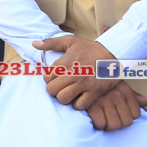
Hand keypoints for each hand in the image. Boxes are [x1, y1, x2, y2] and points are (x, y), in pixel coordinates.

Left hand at [32, 36, 146, 122]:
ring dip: (64, 98)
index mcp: (66, 62)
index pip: (47, 77)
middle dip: (54, 91)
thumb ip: (51, 43)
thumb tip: (34, 43)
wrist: (113, 53)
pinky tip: (79, 99)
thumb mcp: (70, 41)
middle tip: (60, 88)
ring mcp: (84, 83)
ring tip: (68, 94)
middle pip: (52, 90)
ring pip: (63, 98)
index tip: (56, 79)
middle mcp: (73, 73)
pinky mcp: (95, 91)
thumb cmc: (89, 48)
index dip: (49, 80)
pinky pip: (80, 105)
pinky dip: (78, 104)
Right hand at [86, 82, 146, 130]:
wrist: (80, 75)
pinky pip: (101, 124)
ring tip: (103, 119)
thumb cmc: (101, 84)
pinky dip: (98, 125)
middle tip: (110, 118)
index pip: (136, 114)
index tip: (119, 114)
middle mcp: (117, 95)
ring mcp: (105, 100)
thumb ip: (133, 96)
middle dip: (118, 124)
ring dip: (108, 126)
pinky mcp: (92, 105)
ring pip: (114, 125)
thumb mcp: (119, 86)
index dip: (127, 117)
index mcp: (125, 90)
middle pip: (126, 122)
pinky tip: (95, 118)